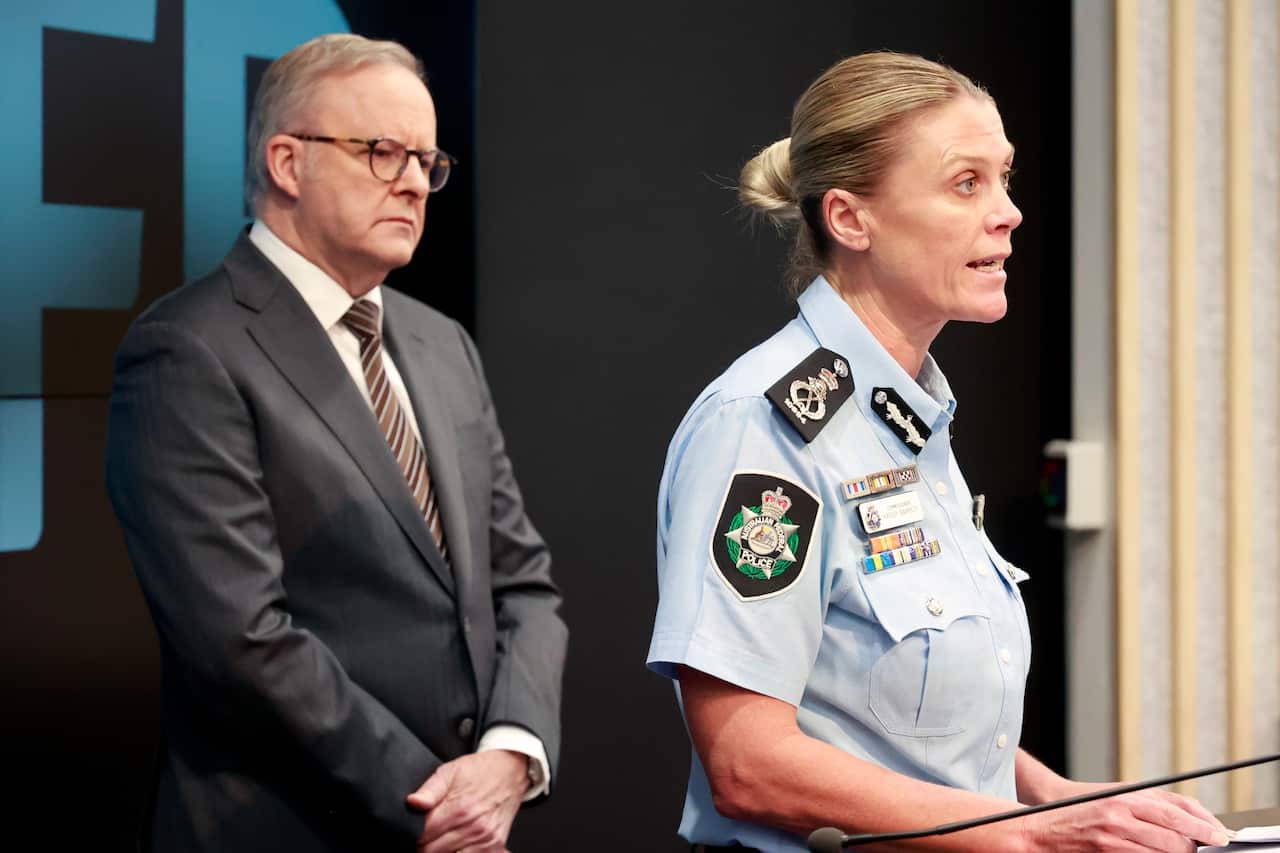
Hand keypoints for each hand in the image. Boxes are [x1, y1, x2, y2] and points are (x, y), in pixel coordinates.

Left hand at [406, 750, 529, 852]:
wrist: (510, 771)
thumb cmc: (479, 771)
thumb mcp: (450, 771)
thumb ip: (429, 790)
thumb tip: (412, 803)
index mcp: (459, 808)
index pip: (423, 835)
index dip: (414, 832)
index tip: (417, 827)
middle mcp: (474, 827)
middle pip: (432, 851)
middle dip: (425, 843)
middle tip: (430, 831)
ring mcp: (485, 839)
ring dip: (441, 850)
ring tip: (443, 836)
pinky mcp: (494, 847)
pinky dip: (458, 852)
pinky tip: (457, 843)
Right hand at [1020, 788, 1232, 850]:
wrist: (1044, 824)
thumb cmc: (1084, 807)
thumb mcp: (1119, 795)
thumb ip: (1153, 804)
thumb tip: (1193, 819)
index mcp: (1127, 797)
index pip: (1177, 811)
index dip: (1204, 825)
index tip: (1221, 836)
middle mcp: (1121, 815)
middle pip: (1176, 837)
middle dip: (1196, 846)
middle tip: (1206, 848)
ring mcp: (1114, 838)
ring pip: (1164, 852)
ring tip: (1183, 851)